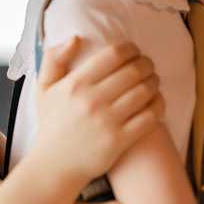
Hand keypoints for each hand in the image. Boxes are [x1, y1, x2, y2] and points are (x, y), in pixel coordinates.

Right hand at [29, 37, 164, 187]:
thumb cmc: (52, 124)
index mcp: (75, 84)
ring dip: (154, 82)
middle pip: (133, 71)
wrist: (55, 166)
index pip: (113, 55)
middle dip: (147, 64)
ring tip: (153, 81)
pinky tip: (156, 101)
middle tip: (148, 66)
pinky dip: (158, 105)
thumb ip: (53, 58)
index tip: (134, 51)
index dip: (130, 49)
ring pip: (144, 92)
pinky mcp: (119, 141)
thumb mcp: (44, 89)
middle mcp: (92, 101)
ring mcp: (107, 122)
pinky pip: (150, 116)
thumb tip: (75, 37)